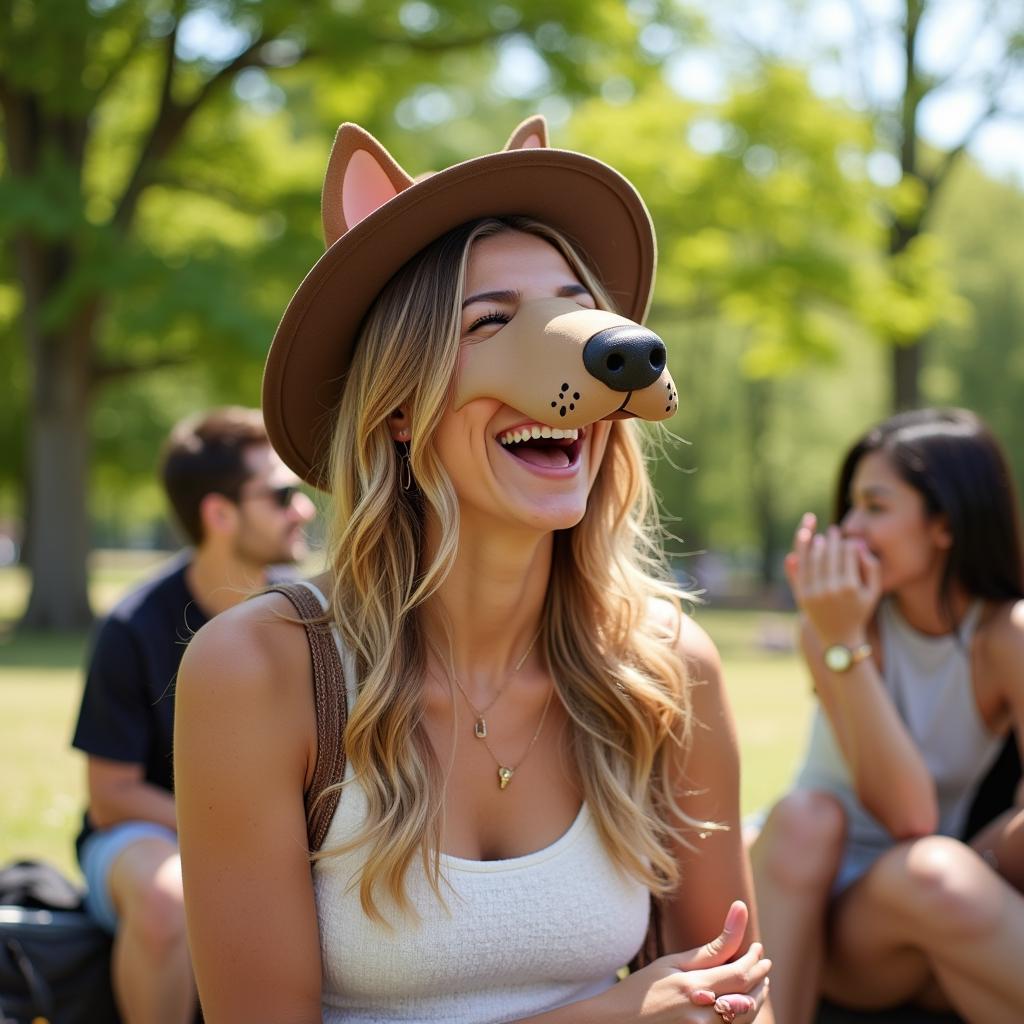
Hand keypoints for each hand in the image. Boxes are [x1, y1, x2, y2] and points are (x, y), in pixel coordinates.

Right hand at [604, 901, 770, 1021]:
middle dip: (760, 978)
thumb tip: (740, 912)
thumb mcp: (671, 963)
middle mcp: (702, 1013)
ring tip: (758, 982)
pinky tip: (740, 1003)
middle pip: (748, 998)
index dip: (754, 960)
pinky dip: (741, 1016)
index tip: (758, 948)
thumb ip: (709, 949)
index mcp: (693, 987)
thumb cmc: (641, 989)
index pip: (739, 973)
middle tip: (763, 962)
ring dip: (756, 998)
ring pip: (745, 1018)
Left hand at [784, 513, 880, 646]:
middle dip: (832, 540)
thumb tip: (858, 544)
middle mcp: (831, 589)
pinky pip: (801, 570)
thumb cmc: (859, 610)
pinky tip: (805, 546)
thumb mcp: (873, 591)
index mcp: (850, 587)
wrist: (839, 636)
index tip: (849, 540)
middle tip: (833, 531)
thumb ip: (872, 567)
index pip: (847, 555)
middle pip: (830, 555)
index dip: (848, 544)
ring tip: (821, 537)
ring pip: (814, 560)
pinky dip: (801, 555)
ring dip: (816, 545)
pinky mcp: (803, 595)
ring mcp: (815, 592)